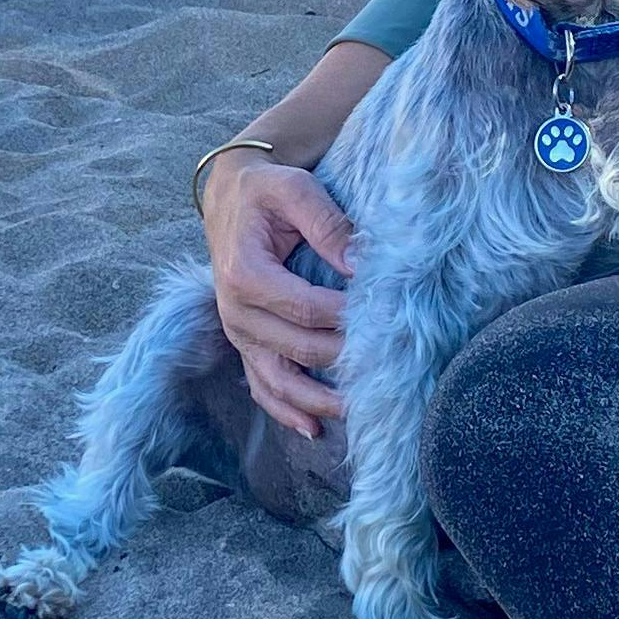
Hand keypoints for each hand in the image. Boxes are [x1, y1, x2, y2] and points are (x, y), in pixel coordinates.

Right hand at [201, 153, 355, 437]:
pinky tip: (315, 429)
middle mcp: (236, 311)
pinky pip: (261, 386)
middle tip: (389, 368)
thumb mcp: (294, 189)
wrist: (229, 197)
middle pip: (296, 348)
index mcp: (245, 273)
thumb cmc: (266, 191)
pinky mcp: (245, 343)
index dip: (344, 318)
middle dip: (341, 360)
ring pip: (277, 379)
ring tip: (356, 413)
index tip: (383, 320)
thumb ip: (327, 224)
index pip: (304, 308)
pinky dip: (286, 410)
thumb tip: (360, 266)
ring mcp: (239, 333)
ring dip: (316, 401)